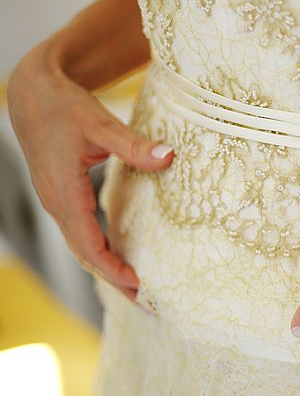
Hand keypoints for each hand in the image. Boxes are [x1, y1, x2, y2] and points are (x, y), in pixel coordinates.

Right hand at [6, 45, 174, 302]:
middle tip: (149, 304)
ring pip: (82, 246)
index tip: (140, 287)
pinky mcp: (62, 196)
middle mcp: (57, 203)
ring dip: (108, 269)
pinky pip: (81, 233)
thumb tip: (170, 156)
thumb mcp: (100, 123)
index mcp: (64, 193)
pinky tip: (123, 259)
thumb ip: (134, 145)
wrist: (33, 91)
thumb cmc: (64, 105)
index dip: (113, 270)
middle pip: (85, 255)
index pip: (88, 245)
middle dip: (115, 281)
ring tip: (141, 290)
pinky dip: (101, 251)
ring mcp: (57, 201)